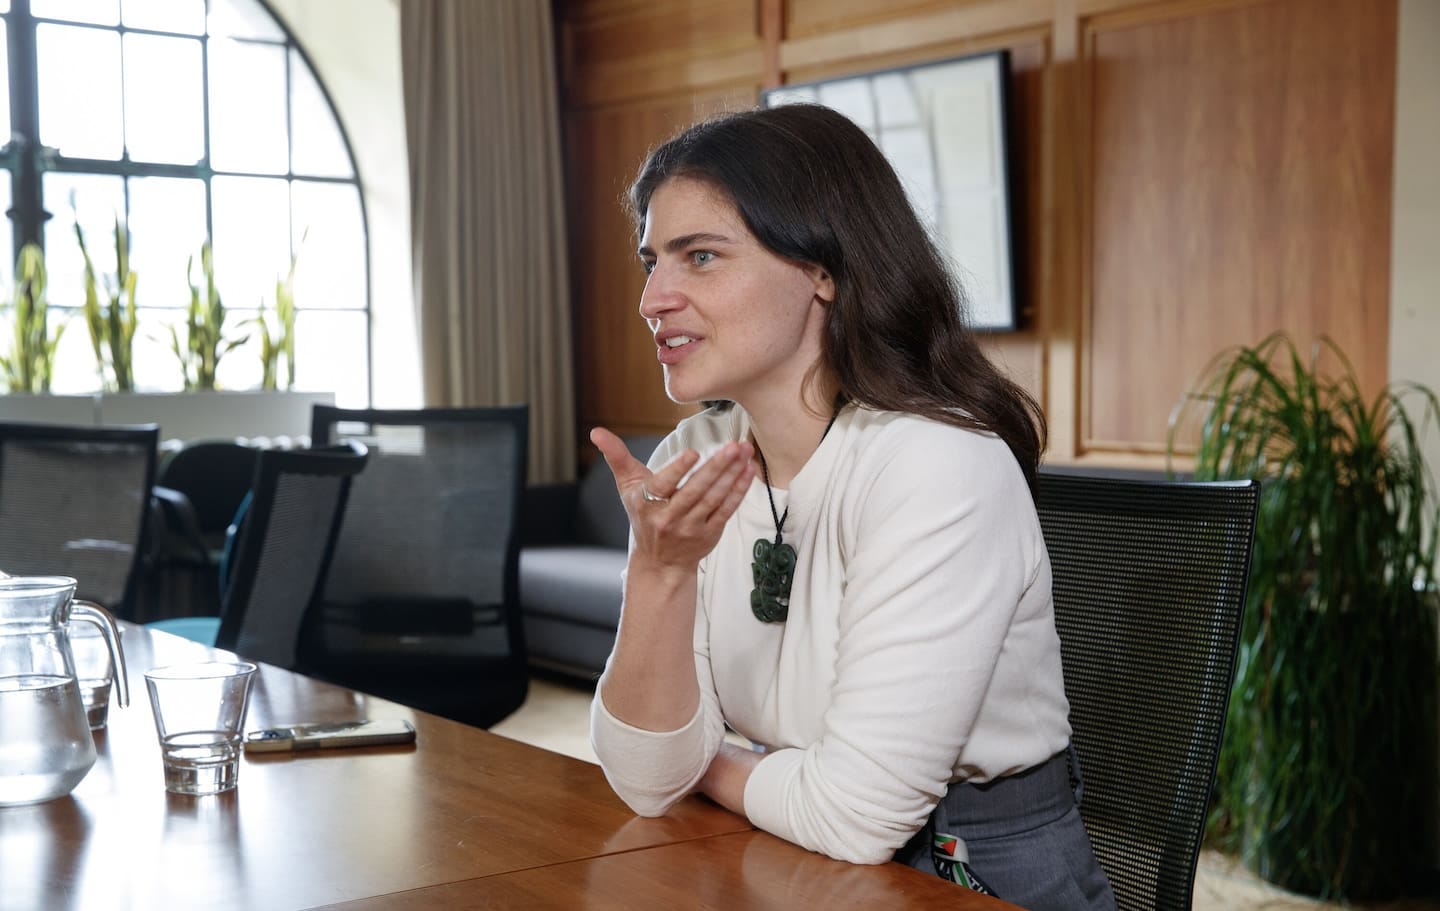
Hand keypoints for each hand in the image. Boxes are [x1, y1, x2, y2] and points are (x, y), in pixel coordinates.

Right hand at [590, 427, 754, 572]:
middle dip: (717, 467)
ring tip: (744, 453)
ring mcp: (691, 528)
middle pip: (695, 491)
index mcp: (647, 504)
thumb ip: (616, 457)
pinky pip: (726, 511)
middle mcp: (669, 518)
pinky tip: (747, 472)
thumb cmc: (643, 516)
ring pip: (714, 499)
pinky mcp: (709, 534)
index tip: (693, 453)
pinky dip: (738, 491)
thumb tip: (596, 431)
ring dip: (732, 475)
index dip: (678, 470)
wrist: (659, 561)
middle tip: (734, 446)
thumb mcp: (627, 487)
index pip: (663, 485)